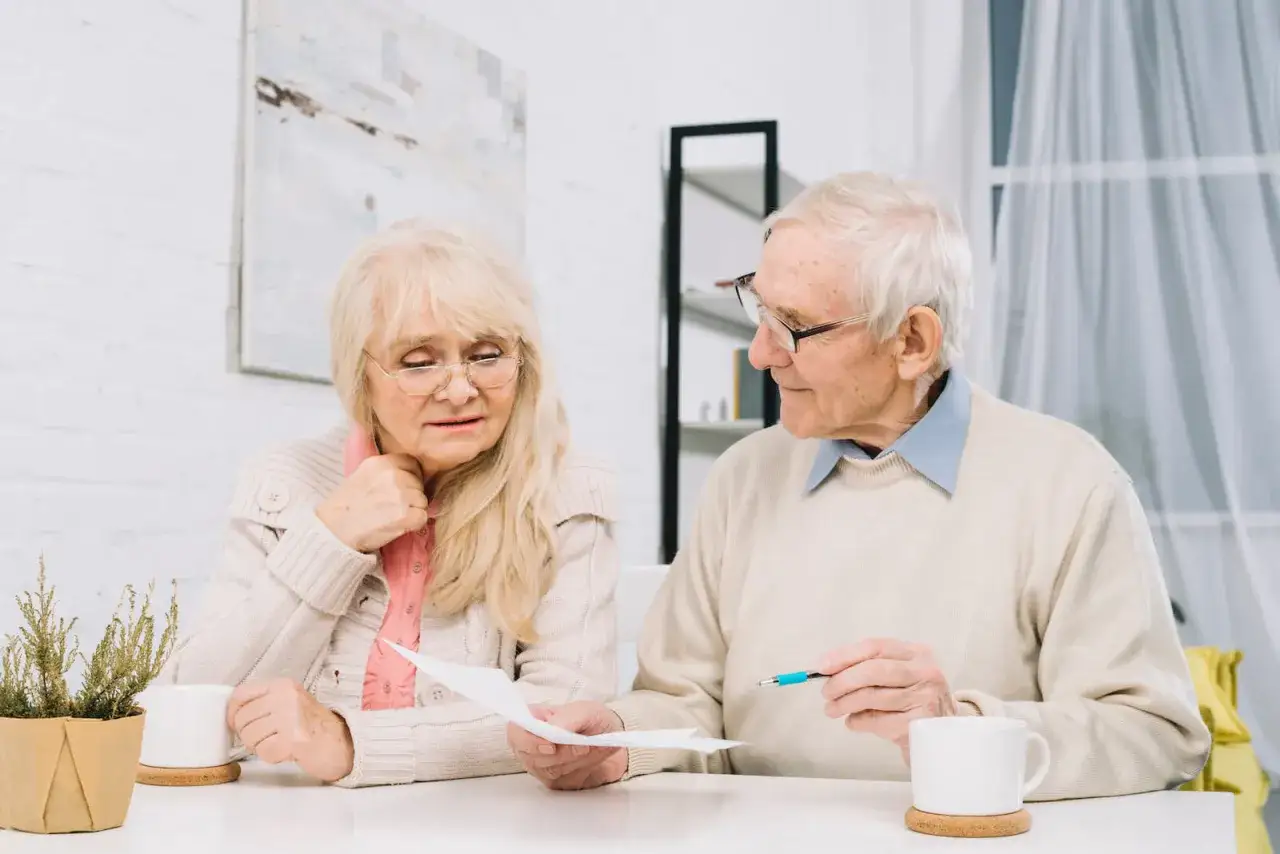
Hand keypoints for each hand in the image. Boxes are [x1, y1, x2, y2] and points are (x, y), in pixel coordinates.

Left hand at [226, 678, 353, 782]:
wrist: (343, 743)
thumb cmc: (312, 726)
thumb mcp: (289, 702)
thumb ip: (264, 703)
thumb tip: (232, 716)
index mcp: (283, 685)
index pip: (241, 694)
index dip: (232, 713)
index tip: (235, 723)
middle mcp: (286, 697)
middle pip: (242, 719)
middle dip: (248, 734)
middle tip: (267, 738)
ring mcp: (290, 717)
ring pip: (250, 737)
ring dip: (260, 747)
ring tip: (280, 743)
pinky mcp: (293, 739)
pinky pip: (264, 752)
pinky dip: (272, 757)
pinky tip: (287, 752)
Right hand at [316, 454, 428, 552]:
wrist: (334, 530)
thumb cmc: (347, 506)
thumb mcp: (363, 475)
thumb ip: (386, 471)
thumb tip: (411, 475)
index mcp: (382, 462)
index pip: (412, 463)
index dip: (411, 476)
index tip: (401, 488)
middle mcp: (393, 475)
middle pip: (419, 484)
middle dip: (411, 495)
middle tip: (393, 507)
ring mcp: (400, 494)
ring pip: (423, 501)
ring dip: (413, 510)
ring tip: (393, 516)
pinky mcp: (405, 514)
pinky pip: (422, 517)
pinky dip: (414, 524)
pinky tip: (398, 526)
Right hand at [507, 702, 627, 789]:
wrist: (612, 741)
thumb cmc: (594, 720)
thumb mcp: (586, 711)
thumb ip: (568, 718)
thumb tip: (552, 729)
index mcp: (533, 719)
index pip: (515, 731)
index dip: (528, 741)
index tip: (552, 745)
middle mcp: (530, 744)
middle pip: (529, 756)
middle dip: (560, 753)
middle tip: (583, 746)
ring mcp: (540, 765)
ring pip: (547, 771)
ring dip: (572, 761)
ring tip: (589, 748)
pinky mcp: (553, 781)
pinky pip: (561, 782)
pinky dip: (578, 771)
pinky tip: (589, 760)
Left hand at [818, 638, 956, 762]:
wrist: (944, 736)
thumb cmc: (912, 701)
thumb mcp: (897, 677)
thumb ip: (869, 668)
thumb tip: (828, 668)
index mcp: (917, 653)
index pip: (875, 647)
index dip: (845, 655)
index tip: (822, 666)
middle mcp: (925, 672)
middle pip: (873, 670)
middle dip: (843, 681)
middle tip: (826, 693)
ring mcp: (926, 698)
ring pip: (873, 697)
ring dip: (845, 704)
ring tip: (832, 710)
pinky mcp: (921, 724)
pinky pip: (878, 721)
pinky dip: (859, 722)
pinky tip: (854, 722)